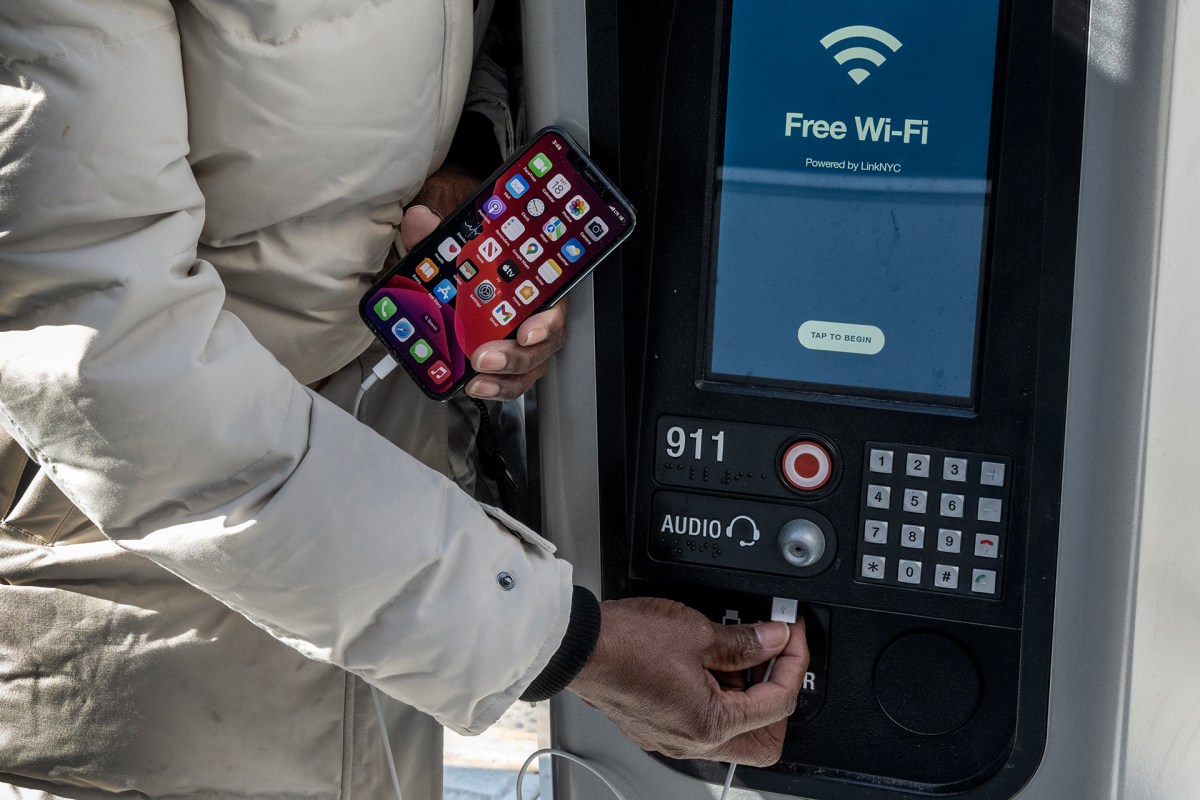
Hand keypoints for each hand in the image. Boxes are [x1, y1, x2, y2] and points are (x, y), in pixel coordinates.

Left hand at [400, 163, 569, 400]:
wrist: (467, 280)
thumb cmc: (477, 264)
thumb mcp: (458, 245)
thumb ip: (440, 233)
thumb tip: (420, 220)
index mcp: (535, 286)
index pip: (554, 305)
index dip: (546, 322)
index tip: (527, 331)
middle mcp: (537, 316)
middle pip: (543, 345)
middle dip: (515, 356)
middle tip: (484, 357)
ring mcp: (526, 343)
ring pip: (529, 368)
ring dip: (505, 378)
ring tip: (477, 381)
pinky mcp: (509, 363)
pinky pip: (511, 381)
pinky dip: (495, 388)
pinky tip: (474, 387)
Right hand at [568, 597, 808, 766]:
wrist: (577, 647)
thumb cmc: (624, 644)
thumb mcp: (697, 631)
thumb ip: (745, 640)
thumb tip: (774, 639)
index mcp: (710, 724)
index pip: (777, 703)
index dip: (793, 664)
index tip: (791, 636)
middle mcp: (692, 740)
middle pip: (761, 738)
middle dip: (776, 695)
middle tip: (776, 658)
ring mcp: (672, 736)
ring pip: (731, 729)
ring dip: (743, 691)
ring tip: (735, 649)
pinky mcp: (656, 725)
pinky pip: (701, 718)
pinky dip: (715, 693)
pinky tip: (708, 660)